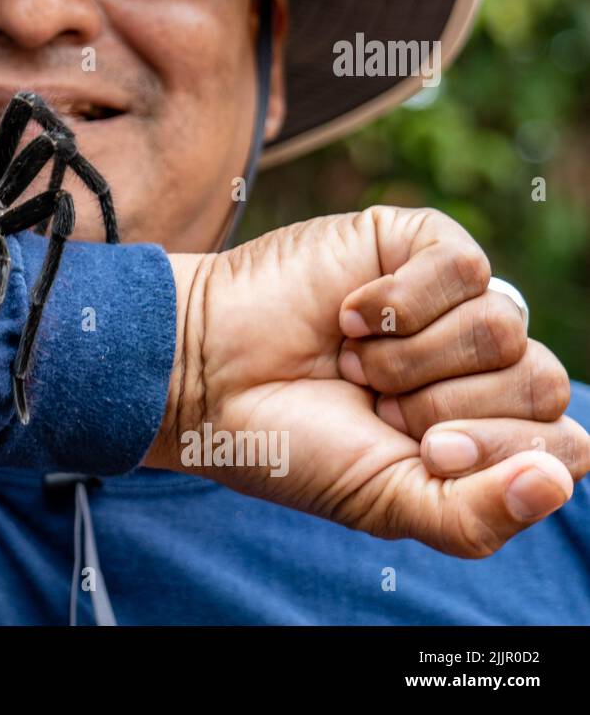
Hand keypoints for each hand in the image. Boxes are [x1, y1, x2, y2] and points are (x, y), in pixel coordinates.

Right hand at [145, 205, 589, 557]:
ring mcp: (452, 301)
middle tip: (377, 406)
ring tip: (352, 361)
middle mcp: (477, 366)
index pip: (562, 445)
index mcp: (483, 431)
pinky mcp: (419, 245)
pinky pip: (466, 270)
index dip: (499, 452)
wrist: (206, 377)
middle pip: (541, 381)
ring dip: (409, 358)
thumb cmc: (290, 443)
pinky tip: (348, 317)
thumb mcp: (387, 502)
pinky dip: (397, 303)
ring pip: (502, 327)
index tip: (420, 453)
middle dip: (446, 406)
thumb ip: (478, 516)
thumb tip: (557, 483)